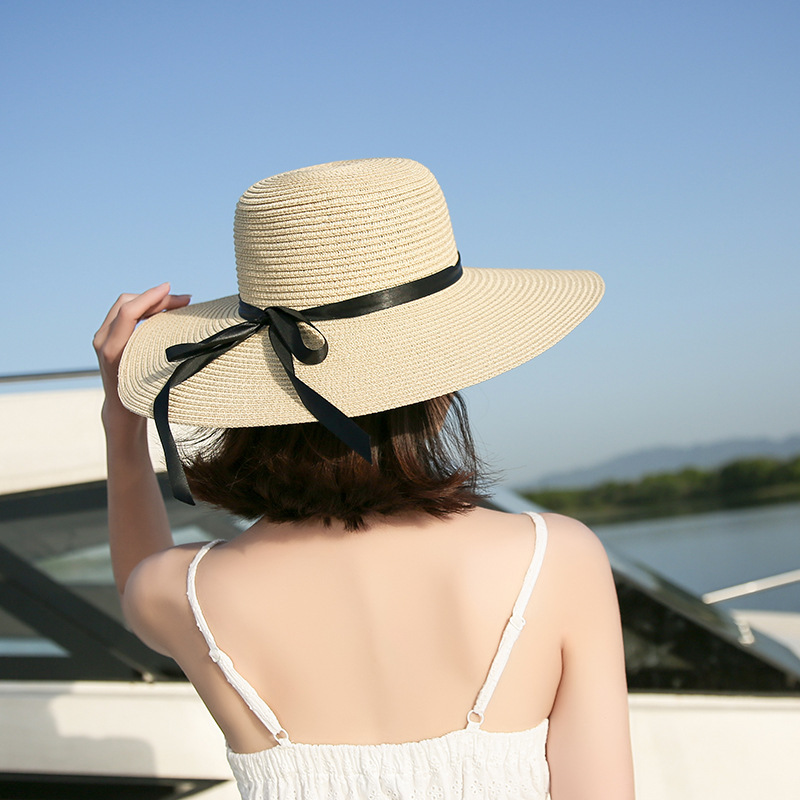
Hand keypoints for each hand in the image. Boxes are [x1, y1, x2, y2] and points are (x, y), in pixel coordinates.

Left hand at [93, 283, 190, 429]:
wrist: (119, 411)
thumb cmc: (141, 399)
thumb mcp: (152, 380)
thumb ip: (160, 354)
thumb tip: (187, 331)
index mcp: (112, 350)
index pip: (129, 312)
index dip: (150, 297)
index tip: (169, 289)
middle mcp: (102, 340)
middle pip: (127, 302)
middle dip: (155, 297)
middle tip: (183, 301)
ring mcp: (102, 337)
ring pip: (126, 305)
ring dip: (151, 301)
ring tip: (176, 304)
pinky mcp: (106, 336)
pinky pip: (125, 313)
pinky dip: (145, 308)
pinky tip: (163, 311)